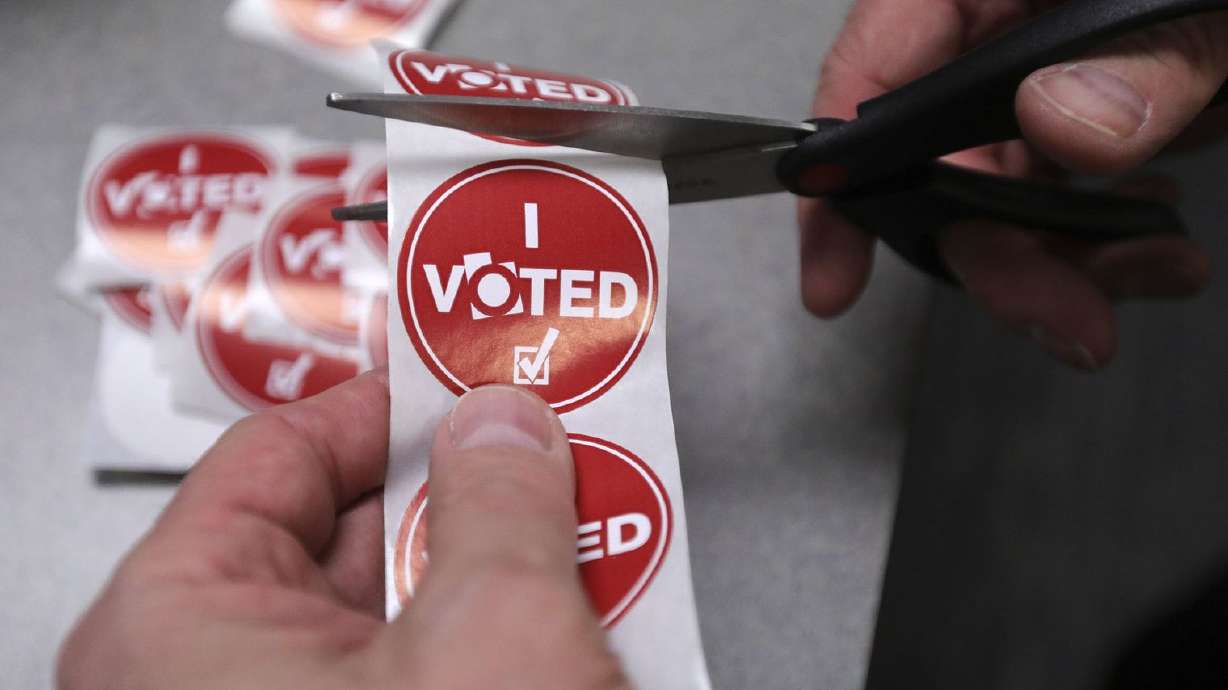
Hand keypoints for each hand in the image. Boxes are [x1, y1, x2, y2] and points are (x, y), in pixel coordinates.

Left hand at [58, 372, 627, 689]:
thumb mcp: (492, 641)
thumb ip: (505, 506)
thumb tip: (505, 428)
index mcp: (177, 630)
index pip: (277, 449)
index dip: (387, 400)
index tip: (462, 373)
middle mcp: (213, 680)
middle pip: (351, 526)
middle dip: (466, 490)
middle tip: (545, 451)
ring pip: (397, 607)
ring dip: (496, 570)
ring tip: (583, 536)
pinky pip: (420, 668)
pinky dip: (490, 643)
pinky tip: (566, 625)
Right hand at [800, 0, 1227, 368]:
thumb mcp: (1216, 0)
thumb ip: (1158, 55)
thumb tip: (1063, 124)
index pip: (878, 66)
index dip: (842, 177)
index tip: (835, 277)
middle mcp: (1001, 28)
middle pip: (941, 159)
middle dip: (997, 255)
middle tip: (1065, 325)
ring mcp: (1043, 74)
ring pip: (1002, 197)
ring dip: (1068, 264)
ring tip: (1156, 278)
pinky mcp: (1089, 112)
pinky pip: (1063, 198)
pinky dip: (1107, 245)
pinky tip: (1162, 251)